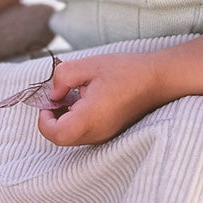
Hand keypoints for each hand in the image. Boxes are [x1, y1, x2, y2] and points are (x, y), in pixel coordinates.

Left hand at [37, 51, 166, 145]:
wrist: (158, 79)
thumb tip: (53, 95)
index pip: (55, 134)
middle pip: (62, 137)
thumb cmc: (125, 71)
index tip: (49, 100)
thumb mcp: (87, 65)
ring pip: (73, 135)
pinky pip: (86, 132)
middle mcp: (97, 134)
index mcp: (89, 119)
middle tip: (61, 93)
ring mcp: (105, 136)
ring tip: (77, 93)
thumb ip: (61, 78)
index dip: (44, 119)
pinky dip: (79, 118)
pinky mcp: (111, 134)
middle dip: (54, 116)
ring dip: (66, 117)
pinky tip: (88, 98)